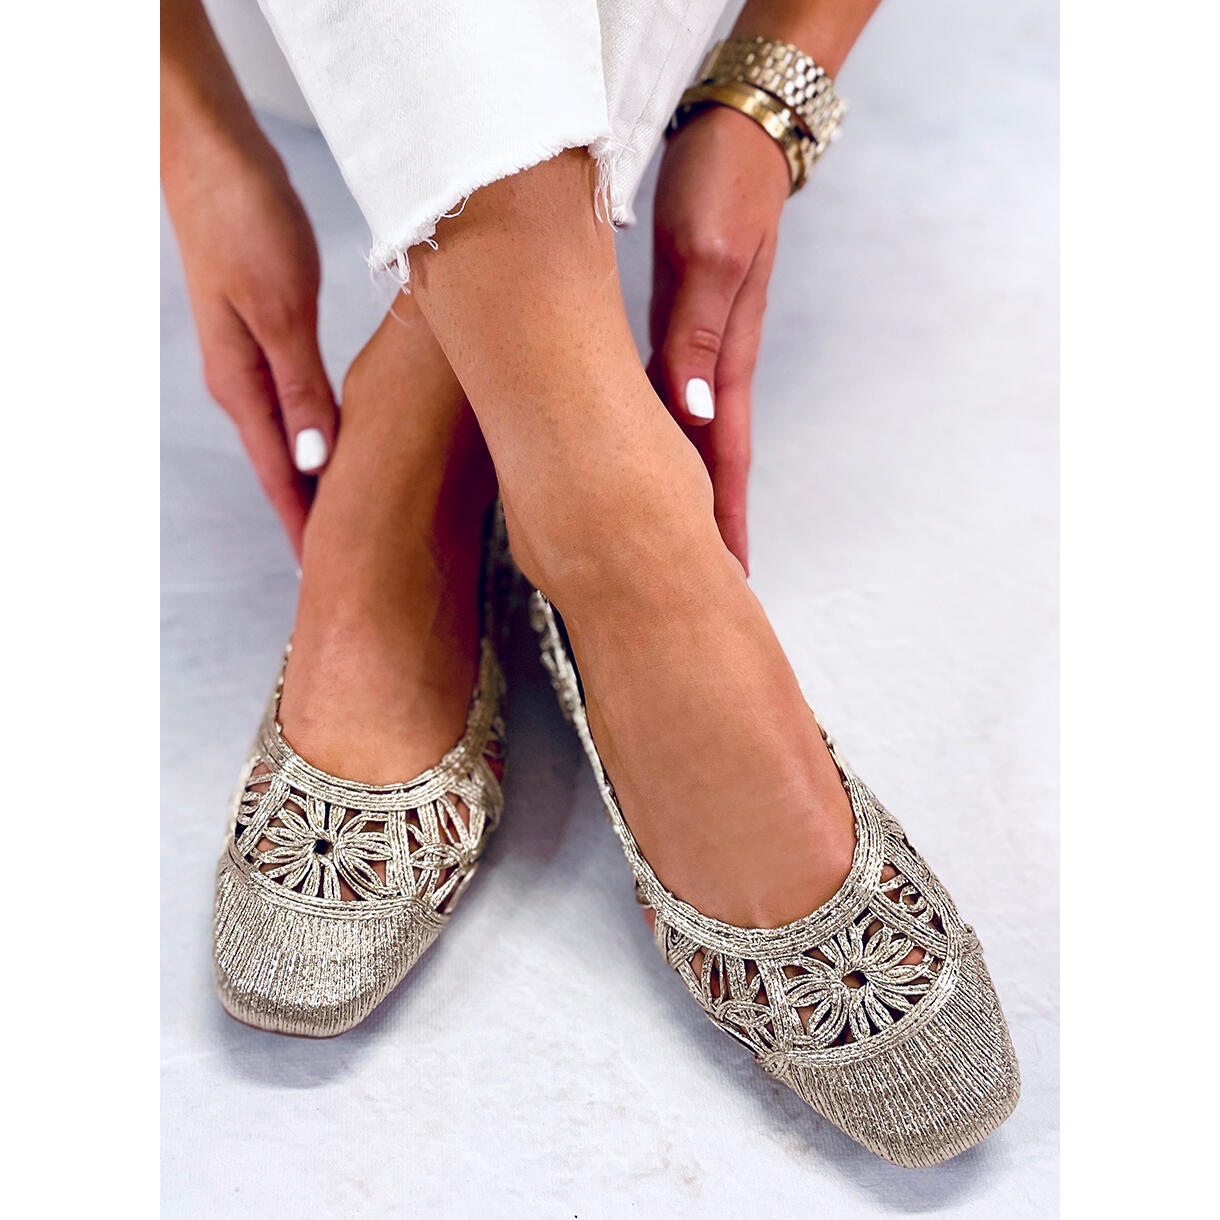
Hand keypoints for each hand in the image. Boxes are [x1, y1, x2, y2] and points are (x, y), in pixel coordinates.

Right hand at [163, 129, 336, 557]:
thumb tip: (313, 460)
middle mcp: (247, 383)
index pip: (279, 476)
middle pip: (285, 468)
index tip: (325, 576)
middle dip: (312, 518)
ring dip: (319, 482)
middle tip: (348, 566)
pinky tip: (341, 447)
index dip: (304, 526)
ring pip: (296, 439)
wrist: (217, 157)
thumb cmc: (246, 222)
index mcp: (245, 385)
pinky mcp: (274, 336)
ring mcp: (258, 361)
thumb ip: (299, 387)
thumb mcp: (280, 309)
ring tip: (351, 521)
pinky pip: (302, 405)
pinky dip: (323, 436)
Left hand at [649, 104, 790, 573]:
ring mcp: (701, 348)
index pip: (725, 460)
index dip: (724, 524)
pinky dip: (661, 443)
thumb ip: (700, 335)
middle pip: (710, 464)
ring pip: (688, 440)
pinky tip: (649, 463)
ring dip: (685, 495)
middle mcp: (716, 364)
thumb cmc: (723, 186)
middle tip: (703, 591)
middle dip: (709, 530)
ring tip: (677, 548)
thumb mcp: (710, 257)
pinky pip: (666, 402)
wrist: (735, 130)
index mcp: (726, 358)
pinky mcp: (682, 327)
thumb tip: (696, 413)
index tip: (726, 581)